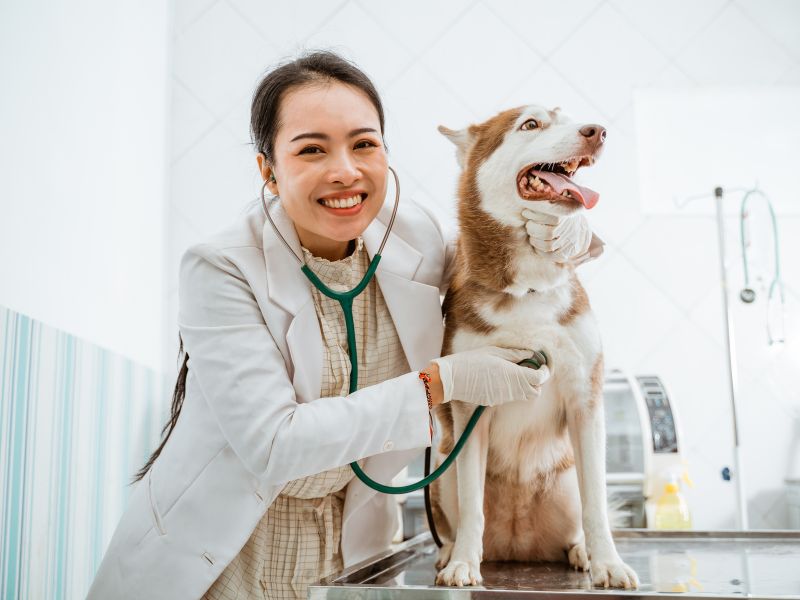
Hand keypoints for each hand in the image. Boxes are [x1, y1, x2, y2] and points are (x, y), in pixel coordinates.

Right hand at [431, 346, 550, 405]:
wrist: (451, 379)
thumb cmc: (471, 361)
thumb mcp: (494, 352)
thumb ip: (515, 355)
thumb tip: (531, 355)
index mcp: (514, 375)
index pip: (540, 378)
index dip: (544, 372)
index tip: (541, 365)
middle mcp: (512, 389)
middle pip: (535, 391)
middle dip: (536, 381)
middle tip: (528, 369)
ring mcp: (503, 398)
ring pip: (524, 396)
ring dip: (524, 386)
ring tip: (513, 373)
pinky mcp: (495, 402)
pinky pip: (510, 397)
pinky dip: (511, 389)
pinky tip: (499, 379)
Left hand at [522, 208, 591, 263]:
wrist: (577, 228)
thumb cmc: (561, 212)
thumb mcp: (558, 202)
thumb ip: (547, 201)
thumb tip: (528, 196)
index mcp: (570, 215)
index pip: (552, 217)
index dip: (535, 215)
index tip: (526, 212)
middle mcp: (571, 230)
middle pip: (547, 233)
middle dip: (533, 228)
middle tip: (529, 224)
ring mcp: (569, 244)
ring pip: (547, 246)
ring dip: (534, 239)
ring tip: (532, 233)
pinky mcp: (564, 254)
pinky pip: (548, 255)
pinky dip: (538, 249)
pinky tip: (536, 241)